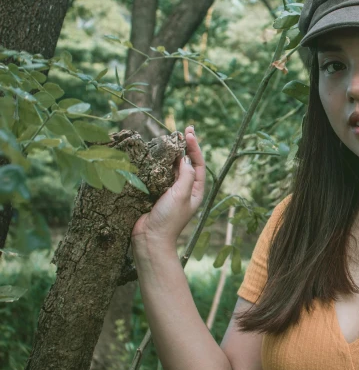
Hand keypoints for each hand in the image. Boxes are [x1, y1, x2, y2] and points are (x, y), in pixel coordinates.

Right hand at [132, 125, 205, 249]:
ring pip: (172, 168)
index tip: (188, 133)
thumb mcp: (181, 194)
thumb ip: (186, 175)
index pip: (199, 164)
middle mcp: (185, 190)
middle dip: (185, 147)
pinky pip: (159, 174)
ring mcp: (170, 192)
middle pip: (187, 164)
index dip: (194, 148)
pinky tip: (154, 155)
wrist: (149, 238)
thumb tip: (185, 159)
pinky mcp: (156, 193)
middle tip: (182, 130)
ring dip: (171, 154)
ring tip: (169, 139)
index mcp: (196, 191)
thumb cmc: (168, 218)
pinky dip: (158, 164)